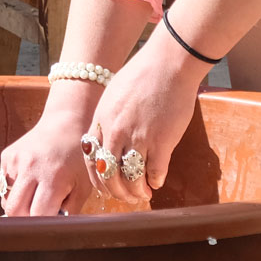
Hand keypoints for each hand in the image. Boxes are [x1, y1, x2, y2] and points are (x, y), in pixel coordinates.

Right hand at [0, 96, 98, 216]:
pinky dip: (14, 188)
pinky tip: (30, 178)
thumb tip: (53, 231)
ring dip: (19, 203)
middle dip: (24, 219)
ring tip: (35, 194)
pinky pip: (4, 183)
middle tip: (37, 215)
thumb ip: (69, 212)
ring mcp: (16, 160)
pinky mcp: (7, 155)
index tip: (48, 226)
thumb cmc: (78, 159)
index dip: (42, 225)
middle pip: (13, 210)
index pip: (36, 215)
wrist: (65, 124)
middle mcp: (31, 167)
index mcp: (53, 177)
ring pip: (6, 198)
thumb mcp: (82, 187)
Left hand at [82, 39, 203, 204]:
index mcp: (101, 120)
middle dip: (116, 192)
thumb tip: (109, 140)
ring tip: (143, 194)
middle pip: (108, 174)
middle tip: (126, 197)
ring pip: (130, 178)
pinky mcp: (161, 141)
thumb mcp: (113, 95)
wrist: (168, 63)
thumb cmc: (143, 75)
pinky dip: (155, 181)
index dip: (98, 179)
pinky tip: (157, 182)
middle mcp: (115, 132)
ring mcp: (138, 137)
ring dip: (136, 192)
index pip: (91, 159)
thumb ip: (108, 118)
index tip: (106, 186)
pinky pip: (154, 172)